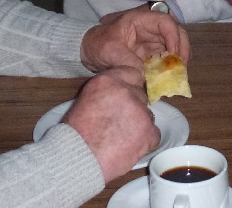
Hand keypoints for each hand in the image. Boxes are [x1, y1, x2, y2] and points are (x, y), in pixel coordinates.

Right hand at [62, 67, 160, 181]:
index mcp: (108, 80)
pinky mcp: (147, 130)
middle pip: (140, 96)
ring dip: (139, 125)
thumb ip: (106, 93)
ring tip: (123, 139)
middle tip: (121, 124)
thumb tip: (118, 97)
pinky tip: (130, 148)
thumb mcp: (86, 100)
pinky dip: (145, 142)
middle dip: (133, 109)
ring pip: (147, 115)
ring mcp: (139, 110)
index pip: (132, 74)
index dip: (130, 88)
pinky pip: (154, 134)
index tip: (126, 99)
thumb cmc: (76, 134)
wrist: (78, 157)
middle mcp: (125, 91)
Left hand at [80, 5, 189, 73]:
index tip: (174, 54)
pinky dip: (172, 67)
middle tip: (182, 67)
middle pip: (176, 32)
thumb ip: (129, 62)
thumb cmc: (97, 44)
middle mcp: (151, 28)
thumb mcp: (110, 52)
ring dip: (180, 59)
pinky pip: (167, 58)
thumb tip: (146, 76)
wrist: (87, 50)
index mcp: (141, 20)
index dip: (174, 37)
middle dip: (183, 48)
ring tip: (178, 74)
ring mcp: (153, 41)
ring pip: (176, 45)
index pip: (166, 22)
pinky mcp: (152, 53)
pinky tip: (171, 78)